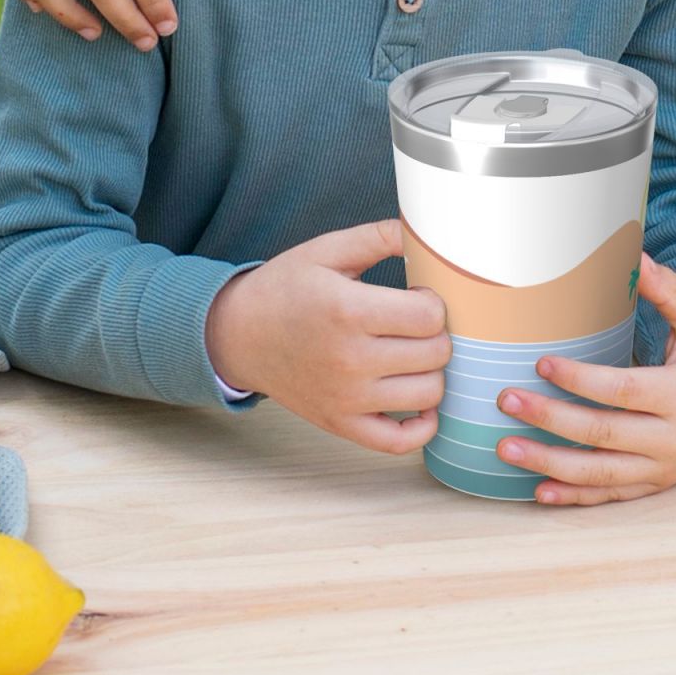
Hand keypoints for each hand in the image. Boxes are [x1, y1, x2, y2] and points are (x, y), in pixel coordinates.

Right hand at [205, 218, 450, 453]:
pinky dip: (422, 427)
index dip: (435, 301)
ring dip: (433, 372)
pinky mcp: (340, 424)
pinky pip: (398, 443)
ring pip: (428, 395)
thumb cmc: (286, 288)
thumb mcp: (328, 250)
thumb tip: (426, 231)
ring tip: (415, 353)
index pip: (429, 316)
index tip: (419, 295)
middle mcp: (349, 360)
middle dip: (437, 333)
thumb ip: (380, 236)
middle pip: (436, 354)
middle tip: (418, 323)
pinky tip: (419, 401)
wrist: (238, 335)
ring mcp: (345, 399)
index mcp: (348, 311)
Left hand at [495, 253, 675, 504]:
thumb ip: (669, 289)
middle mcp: (674, 437)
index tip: (543, 363)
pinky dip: (574, 497)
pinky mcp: (658, 482)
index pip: (623, 390)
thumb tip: (635, 254)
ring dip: (549, 464)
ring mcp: (665, 466)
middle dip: (550, 418)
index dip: (580, 380)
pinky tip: (539, 493)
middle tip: (507, 400)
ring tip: (506, 449)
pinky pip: (612, 495)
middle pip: (603, 434)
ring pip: (600, 474)